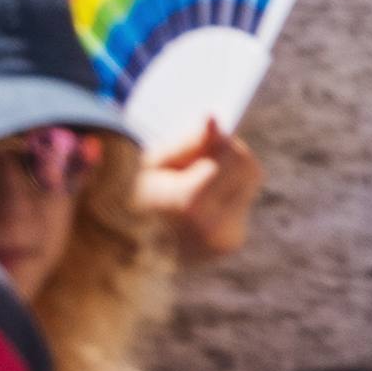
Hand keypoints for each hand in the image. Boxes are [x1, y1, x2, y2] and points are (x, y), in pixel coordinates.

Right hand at [136, 116, 260, 262]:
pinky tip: (195, 203)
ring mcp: (225, 240)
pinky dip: (223, 195)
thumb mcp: (148, 164)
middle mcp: (214, 225)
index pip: (237, 155)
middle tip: (197, 159)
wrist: (120, 252)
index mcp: (190, 201)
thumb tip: (213, 118)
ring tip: (192, 183)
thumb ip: (185, 142)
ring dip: (228, 176)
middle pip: (251, 171)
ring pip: (249, 187)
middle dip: (230, 157)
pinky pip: (240, 205)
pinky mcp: (229, 244)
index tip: (199, 141)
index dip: (221, 141)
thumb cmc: (126, 198)